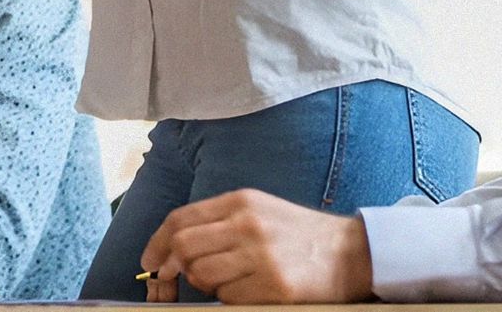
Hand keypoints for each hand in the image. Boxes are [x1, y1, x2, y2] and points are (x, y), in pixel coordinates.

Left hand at [139, 190, 371, 304]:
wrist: (352, 253)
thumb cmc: (299, 234)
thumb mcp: (259, 210)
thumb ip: (218, 221)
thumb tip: (174, 246)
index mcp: (241, 202)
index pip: (181, 219)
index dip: (157, 243)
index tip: (150, 262)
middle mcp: (248, 225)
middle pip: (185, 248)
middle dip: (176, 268)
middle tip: (182, 278)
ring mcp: (262, 257)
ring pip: (204, 277)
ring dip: (208, 285)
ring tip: (230, 281)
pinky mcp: (275, 288)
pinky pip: (230, 300)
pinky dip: (231, 300)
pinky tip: (250, 291)